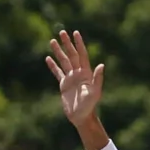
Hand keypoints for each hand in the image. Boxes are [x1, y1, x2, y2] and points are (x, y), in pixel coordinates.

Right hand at [46, 29, 107, 149]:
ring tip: (52, 41)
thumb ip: (97, 78)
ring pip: (63, 61)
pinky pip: (57, 72)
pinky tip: (48, 58)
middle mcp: (78, 73)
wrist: (81, 116)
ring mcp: (71, 78)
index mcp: (86, 73)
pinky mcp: (64, 85)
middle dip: (67, 44)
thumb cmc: (90, 106)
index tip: (75, 33)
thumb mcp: (95, 92)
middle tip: (62, 32)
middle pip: (71, 55)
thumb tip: (101, 65)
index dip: (79, 44)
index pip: (82, 55)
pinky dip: (53, 66)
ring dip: (58, 51)